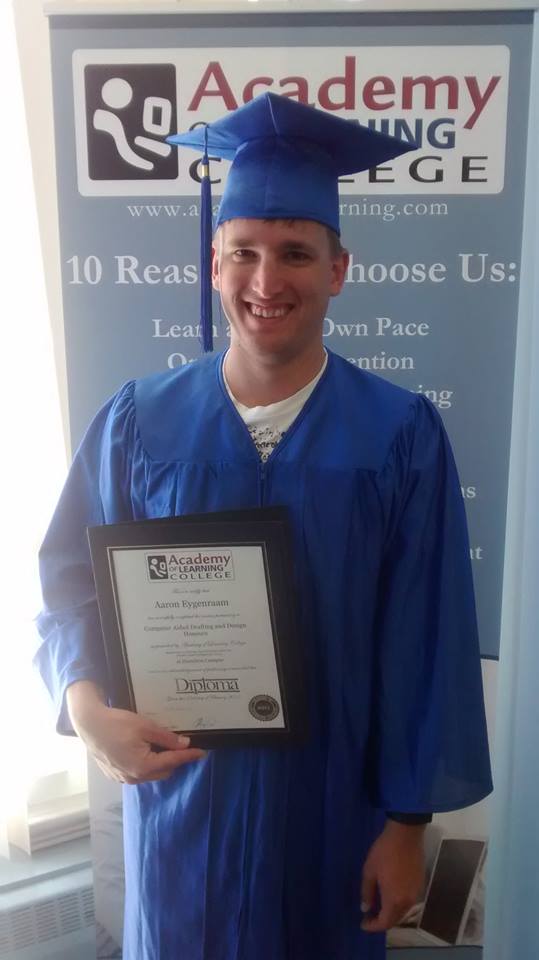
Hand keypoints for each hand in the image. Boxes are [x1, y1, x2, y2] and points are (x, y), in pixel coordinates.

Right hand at [66, 681, 205, 783]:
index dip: (188, 756)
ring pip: (151, 774)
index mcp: (143, 766)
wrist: (89, 725)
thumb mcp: (145, 726)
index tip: (202, 752)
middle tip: (181, 746)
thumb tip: (185, 744)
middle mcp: (134, 777)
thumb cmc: (117, 723)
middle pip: (164, 771)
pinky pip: (138, 774)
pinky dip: (146, 765)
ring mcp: (123, 778)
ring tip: (163, 747)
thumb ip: (166, 738)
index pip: (173, 762)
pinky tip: (145, 751)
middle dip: (174, 760)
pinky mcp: (115, 775)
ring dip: (160, 764)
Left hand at [360, 819, 425, 932]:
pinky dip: (398, 904)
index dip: (373, 926)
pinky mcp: (420, 884)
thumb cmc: (384, 852)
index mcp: (394, 900)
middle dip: (382, 921)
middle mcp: (408, 901)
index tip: (363, 923)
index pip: (384, 923)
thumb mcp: (370, 871)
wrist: (406, 834)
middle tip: (369, 916)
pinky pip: (408, 901)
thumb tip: (365, 908)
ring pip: (403, 911)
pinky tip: (390, 895)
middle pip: (395, 919)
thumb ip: (367, 892)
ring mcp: (416, 892)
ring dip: (391, 913)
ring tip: (378, 906)